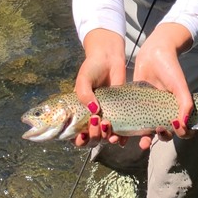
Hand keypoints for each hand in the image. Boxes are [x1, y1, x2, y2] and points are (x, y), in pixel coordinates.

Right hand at [73, 29, 126, 146]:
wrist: (109, 58)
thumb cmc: (92, 68)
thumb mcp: (83, 79)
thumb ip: (84, 94)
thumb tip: (94, 111)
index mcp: (79, 112)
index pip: (75, 134)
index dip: (78, 139)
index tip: (82, 135)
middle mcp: (92, 117)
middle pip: (92, 138)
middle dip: (94, 136)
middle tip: (96, 122)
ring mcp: (107, 115)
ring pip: (105, 137)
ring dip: (106, 137)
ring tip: (108, 126)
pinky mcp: (120, 112)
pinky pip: (120, 130)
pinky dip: (121, 137)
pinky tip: (122, 138)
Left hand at [133, 23, 195, 149]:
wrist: (154, 52)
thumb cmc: (171, 68)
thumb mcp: (180, 85)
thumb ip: (185, 103)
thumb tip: (185, 124)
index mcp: (177, 109)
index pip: (182, 129)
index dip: (179, 134)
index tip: (171, 129)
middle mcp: (163, 112)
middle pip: (162, 133)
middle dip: (156, 139)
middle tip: (150, 138)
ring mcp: (149, 108)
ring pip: (145, 130)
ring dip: (140, 140)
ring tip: (135, 143)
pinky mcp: (135, 103)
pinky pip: (131, 119)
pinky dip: (126, 129)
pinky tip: (120, 132)